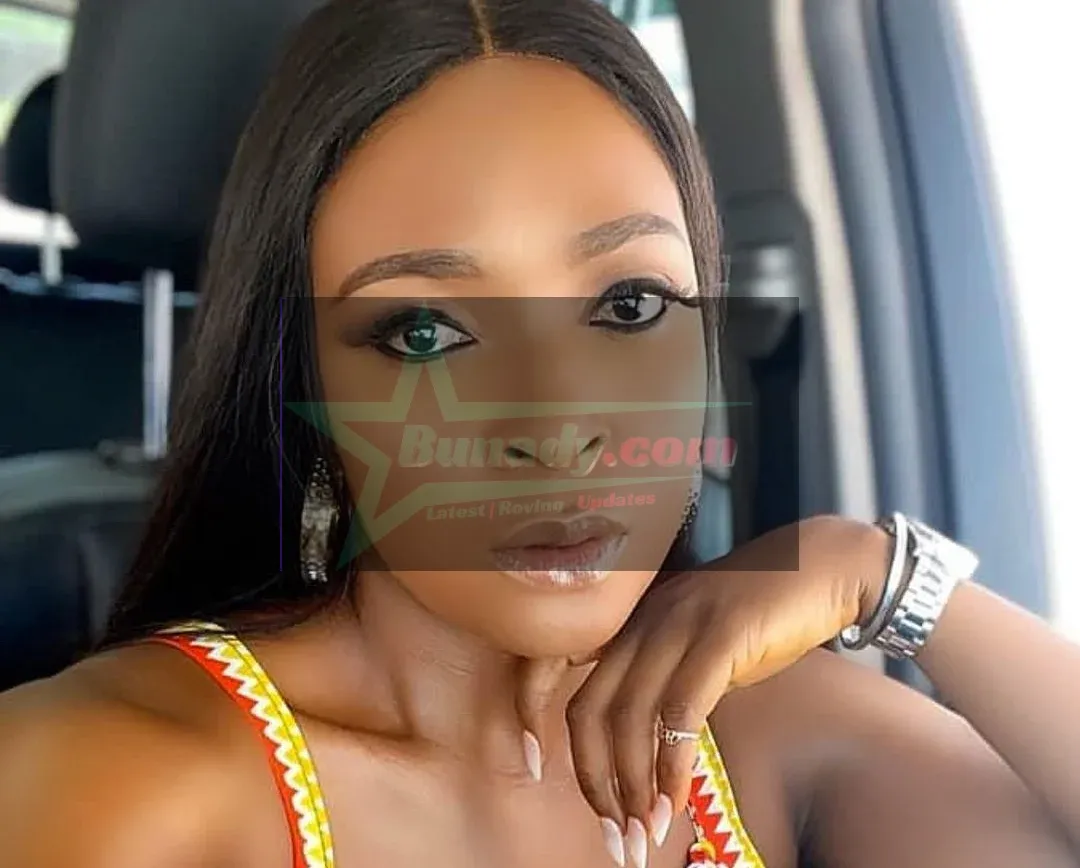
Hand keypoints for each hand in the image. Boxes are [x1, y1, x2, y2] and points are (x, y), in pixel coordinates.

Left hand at [516, 515, 889, 860]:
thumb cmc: (754, 615)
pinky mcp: (719, 637)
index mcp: (625, 616)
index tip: (534, 764)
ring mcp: (678, 624)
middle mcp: (640, 618)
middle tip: (611, 829)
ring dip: (633, 784)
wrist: (818, 568)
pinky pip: (681, 711)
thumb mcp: (689, 642)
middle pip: (588, 706)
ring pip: (629, 715)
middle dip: (593, 778)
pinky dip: (672, 764)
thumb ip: (655, 680)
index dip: (529, 708)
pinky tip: (676, 797)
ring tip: (644, 830)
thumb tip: (635, 750)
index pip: (550, 658)